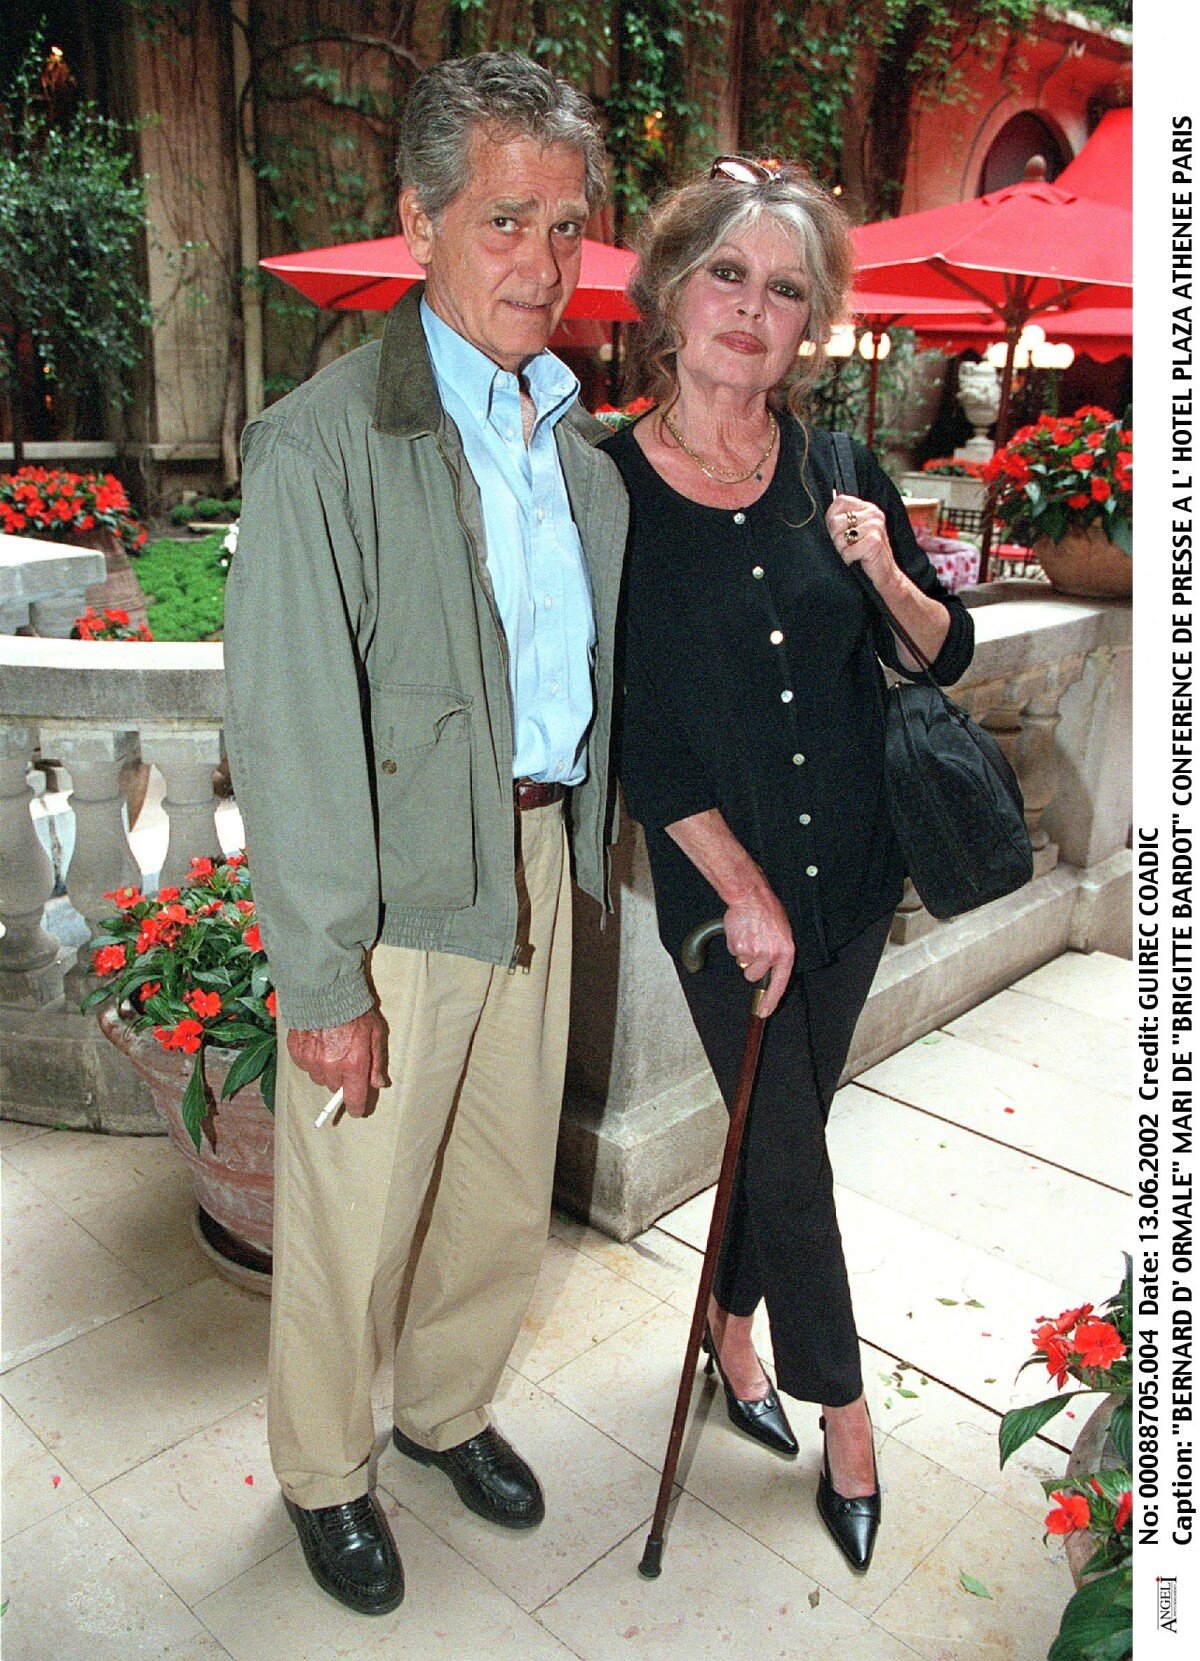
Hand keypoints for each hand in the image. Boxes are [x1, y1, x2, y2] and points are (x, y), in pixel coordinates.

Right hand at [287, 1007, 388, 1117]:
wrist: (325, 991)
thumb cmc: (355, 1011)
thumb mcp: (375, 1034)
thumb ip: (377, 1062)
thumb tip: (378, 1084)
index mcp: (354, 1065)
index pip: (354, 1099)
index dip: (357, 1107)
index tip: (357, 1110)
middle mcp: (331, 1068)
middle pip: (336, 1088)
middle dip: (342, 1079)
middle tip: (345, 1060)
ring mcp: (312, 1061)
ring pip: (320, 1078)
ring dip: (326, 1069)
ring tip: (330, 1047)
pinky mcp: (297, 1053)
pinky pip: (305, 1066)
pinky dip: (311, 1059)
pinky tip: (317, 1042)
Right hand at [723, 882, 794, 1016]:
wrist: (751, 897)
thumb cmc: (769, 912)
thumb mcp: (783, 934)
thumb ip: (777, 954)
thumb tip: (768, 971)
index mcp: (786, 953)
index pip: (779, 984)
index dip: (770, 1000)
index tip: (763, 1012)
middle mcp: (770, 955)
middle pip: (754, 976)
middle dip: (751, 966)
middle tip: (755, 946)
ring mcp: (753, 952)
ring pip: (743, 965)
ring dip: (744, 954)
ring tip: (749, 936)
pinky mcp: (738, 947)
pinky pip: (733, 953)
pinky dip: (735, 944)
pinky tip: (742, 931)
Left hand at [826, 490, 895, 589]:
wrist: (886, 571)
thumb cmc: (867, 552)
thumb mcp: (856, 529)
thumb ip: (844, 518)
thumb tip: (828, 512)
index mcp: (867, 507)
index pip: (840, 501)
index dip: (831, 517)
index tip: (837, 531)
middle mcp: (873, 513)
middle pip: (835, 522)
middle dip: (835, 538)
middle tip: (847, 545)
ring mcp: (875, 526)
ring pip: (839, 538)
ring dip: (842, 550)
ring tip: (853, 552)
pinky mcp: (874, 541)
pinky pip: (847, 551)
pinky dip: (848, 558)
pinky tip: (858, 558)